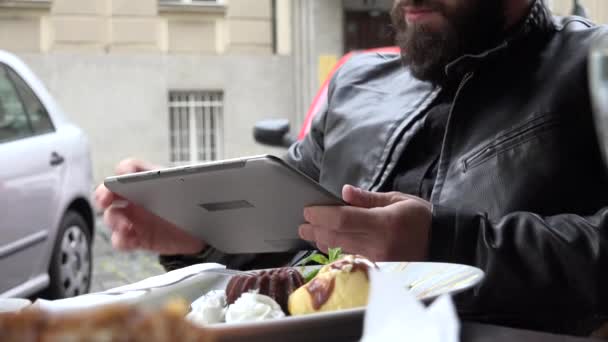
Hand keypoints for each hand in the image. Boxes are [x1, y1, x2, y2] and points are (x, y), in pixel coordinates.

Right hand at [94, 158, 205, 254]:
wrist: (202, 232)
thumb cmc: (193, 203)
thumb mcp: (192, 188)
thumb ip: (188, 180)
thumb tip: (197, 176)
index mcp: (146, 180)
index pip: (130, 169)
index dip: (124, 170)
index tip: (123, 174)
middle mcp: (135, 198)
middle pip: (110, 192)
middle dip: (104, 194)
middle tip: (106, 199)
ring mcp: (134, 218)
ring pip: (113, 217)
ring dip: (115, 220)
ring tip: (125, 226)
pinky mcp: (137, 238)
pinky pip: (121, 240)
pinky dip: (122, 240)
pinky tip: (130, 239)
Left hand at [298, 185, 431, 261]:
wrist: (444, 243)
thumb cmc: (420, 218)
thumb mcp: (398, 199)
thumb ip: (368, 198)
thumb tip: (345, 192)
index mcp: (384, 223)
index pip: (343, 220)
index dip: (322, 215)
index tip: (308, 210)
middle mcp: (379, 245)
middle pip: (337, 238)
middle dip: (316, 230)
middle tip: (303, 224)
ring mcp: (378, 260)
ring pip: (341, 250)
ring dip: (322, 241)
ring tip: (310, 233)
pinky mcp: (379, 270)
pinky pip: (351, 259)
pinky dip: (337, 250)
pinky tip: (328, 244)